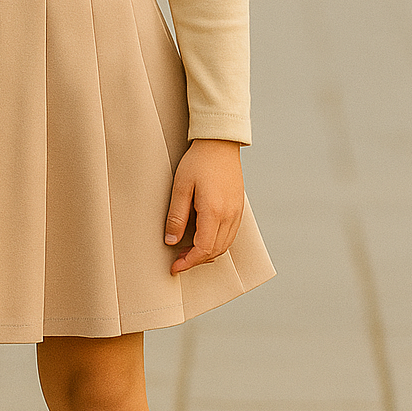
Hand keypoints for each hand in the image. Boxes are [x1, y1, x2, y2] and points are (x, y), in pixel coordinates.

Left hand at [164, 138, 243, 273]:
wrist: (220, 143)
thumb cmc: (198, 162)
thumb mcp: (180, 187)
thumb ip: (177, 216)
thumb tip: (171, 241)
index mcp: (214, 211)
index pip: (203, 249)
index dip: (189, 262)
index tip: (175, 267)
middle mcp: (229, 215)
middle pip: (215, 251)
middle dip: (196, 260)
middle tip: (178, 260)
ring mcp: (237, 212)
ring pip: (225, 245)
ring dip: (207, 253)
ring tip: (188, 251)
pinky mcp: (239, 208)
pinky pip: (230, 234)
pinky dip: (217, 243)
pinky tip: (203, 238)